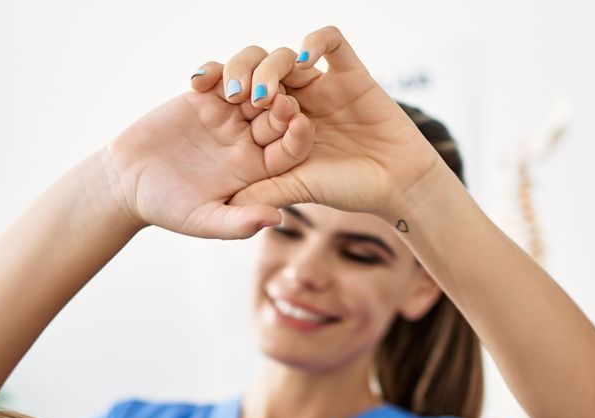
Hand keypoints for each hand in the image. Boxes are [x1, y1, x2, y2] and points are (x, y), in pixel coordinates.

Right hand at [100, 64, 312, 239]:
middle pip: (278, 111)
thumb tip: (277, 220)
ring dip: (250, 77)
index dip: (297, 134)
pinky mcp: (203, 96)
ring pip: (254, 83)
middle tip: (271, 95)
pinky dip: (215, 70)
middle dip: (279, 100)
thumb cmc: (167, 208)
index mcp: (259, 168)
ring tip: (233, 86)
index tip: (297, 122)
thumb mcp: (203, 220)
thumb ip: (239, 223)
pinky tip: (200, 81)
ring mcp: (227, 114)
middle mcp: (249, 138)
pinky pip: (220, 73)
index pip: (291, 147)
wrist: (128, 184)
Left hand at [220, 27, 443, 215]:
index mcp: (274, 124)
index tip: (196, 86)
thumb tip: (220, 200)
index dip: (216, 84)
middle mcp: (295, 99)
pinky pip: (332, 41)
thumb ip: (261, 190)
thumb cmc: (348, 191)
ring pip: (287, 55)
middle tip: (235, 95)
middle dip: (240, 73)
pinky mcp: (352, 72)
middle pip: (257, 69)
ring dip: (271, 67)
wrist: (398, 185)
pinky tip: (306, 60)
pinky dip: (316, 41)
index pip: (238, 94)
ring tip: (265, 95)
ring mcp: (322, 84)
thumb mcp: (296, 190)